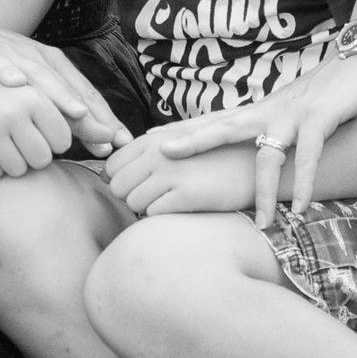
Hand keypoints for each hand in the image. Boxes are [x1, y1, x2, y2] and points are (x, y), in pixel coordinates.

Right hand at [0, 16, 128, 150]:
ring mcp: (8, 54)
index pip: (82, 91)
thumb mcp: (29, 85)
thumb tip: (101, 141)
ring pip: (37, 77)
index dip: (103, 116)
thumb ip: (60, 111)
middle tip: (106, 134)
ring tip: (74, 110)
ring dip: (57, 92)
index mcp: (50, 62)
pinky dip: (8, 70)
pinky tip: (17, 83)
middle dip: (88, 112)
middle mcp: (34, 57)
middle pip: (66, 87)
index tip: (121, 141)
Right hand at [0, 69, 86, 177]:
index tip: (53, 135)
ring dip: (13, 163)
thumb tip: (115, 141)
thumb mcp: (40, 97)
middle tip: (19, 139)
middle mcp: (15, 105)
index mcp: (37, 93)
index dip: (58, 141)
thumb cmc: (6, 95)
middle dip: (34, 154)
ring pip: (18, 169)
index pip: (65, 139)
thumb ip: (79, 119)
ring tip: (2, 142)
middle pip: (43, 158)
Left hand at [103, 128, 255, 217]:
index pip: (112, 167)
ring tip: (169, 202)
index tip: (138, 186)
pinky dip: (162, 216)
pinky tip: (180, 208)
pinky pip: (153, 214)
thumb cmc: (209, 158)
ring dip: (147, 209)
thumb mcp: (175, 145)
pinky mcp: (185, 195)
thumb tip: (106, 173)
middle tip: (153, 198)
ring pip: (133, 204)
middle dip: (130, 197)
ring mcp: (171, 174)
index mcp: (151, 140)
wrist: (250, 167)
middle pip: (118, 188)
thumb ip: (142, 153)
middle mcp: (157, 154)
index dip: (121, 181)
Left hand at [148, 50, 356, 224]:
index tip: (148, 143)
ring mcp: (293, 115)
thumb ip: (262, 126)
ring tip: (264, 223)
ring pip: (269, 156)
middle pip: (222, 126)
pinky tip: (305, 206)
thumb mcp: (285, 110)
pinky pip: (310, 157)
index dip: (182, 132)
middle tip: (162, 154)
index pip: (212, 122)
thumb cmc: (323, 92)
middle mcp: (268, 111)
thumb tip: (245, 148)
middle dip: (192, 140)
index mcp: (258, 111)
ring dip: (266, 193)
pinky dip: (307, 182)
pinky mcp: (321, 119)